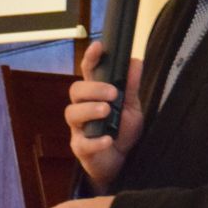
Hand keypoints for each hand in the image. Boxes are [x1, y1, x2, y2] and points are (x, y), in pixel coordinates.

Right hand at [66, 44, 144, 188]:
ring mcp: (79, 128)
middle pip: (75, 90)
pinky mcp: (80, 148)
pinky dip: (95, 140)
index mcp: (94, 95)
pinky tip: (108, 139)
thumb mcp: (131, 107)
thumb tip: (136, 61)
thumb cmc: (121, 131)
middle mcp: (82, 108)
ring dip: (89, 110)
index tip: (98, 46)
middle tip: (113, 94)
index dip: (90, 58)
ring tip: (107, 111)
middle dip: (93, 89)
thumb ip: (132, 86)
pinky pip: (81, 143)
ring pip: (72, 113)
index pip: (87, 72)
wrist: (121, 161)